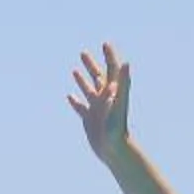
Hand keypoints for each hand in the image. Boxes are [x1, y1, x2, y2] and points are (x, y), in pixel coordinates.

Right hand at [67, 43, 130, 163]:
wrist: (115, 150)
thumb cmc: (118, 128)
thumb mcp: (120, 103)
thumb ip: (122, 84)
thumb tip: (125, 64)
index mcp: (114, 92)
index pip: (112, 69)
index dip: (109, 56)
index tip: (105, 44)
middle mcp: (105, 98)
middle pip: (98, 77)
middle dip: (91, 64)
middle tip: (83, 52)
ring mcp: (96, 109)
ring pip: (88, 90)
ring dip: (82, 79)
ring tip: (74, 70)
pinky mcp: (89, 120)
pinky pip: (80, 108)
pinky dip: (75, 101)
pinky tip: (69, 96)